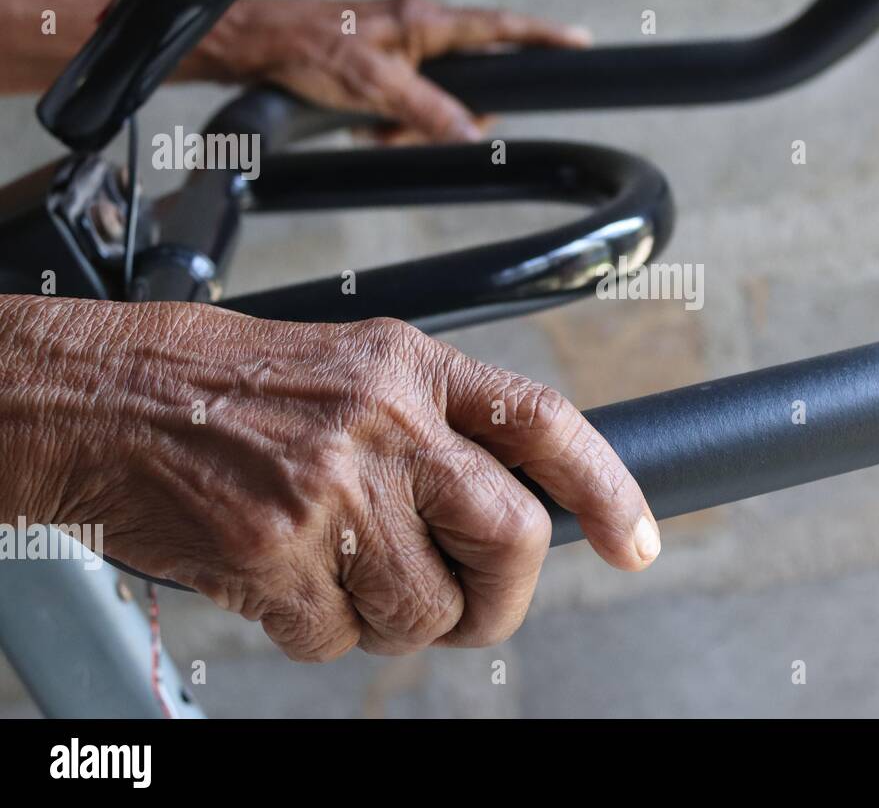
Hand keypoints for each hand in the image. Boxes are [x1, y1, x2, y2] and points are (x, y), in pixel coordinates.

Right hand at [1, 296, 658, 659]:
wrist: (113, 398)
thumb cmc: (239, 387)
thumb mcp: (361, 371)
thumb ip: (441, 430)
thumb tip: (515, 517)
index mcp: (415, 368)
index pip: (545, 424)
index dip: (607, 488)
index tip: (634, 542)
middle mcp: (384, 425)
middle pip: (512, 538)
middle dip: (504, 596)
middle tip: (475, 607)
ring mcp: (331, 492)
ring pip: (424, 610)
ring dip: (395, 617)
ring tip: (344, 572)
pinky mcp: (273, 555)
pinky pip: (337, 639)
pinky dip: (321, 630)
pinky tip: (285, 578)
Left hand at [186, 0, 591, 142]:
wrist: (253, 47)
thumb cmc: (307, 50)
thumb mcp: (374, 87)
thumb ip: (430, 111)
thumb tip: (473, 135)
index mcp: (425, 21)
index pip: (499, 28)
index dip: (543, 37)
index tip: (580, 41)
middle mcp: (418, 28)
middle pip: (468, 80)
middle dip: (450, 116)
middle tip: (412, 133)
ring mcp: (400, 46)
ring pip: (435, 99)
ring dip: (412, 126)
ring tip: (375, 131)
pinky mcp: (381, 64)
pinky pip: (408, 104)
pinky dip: (392, 124)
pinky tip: (365, 128)